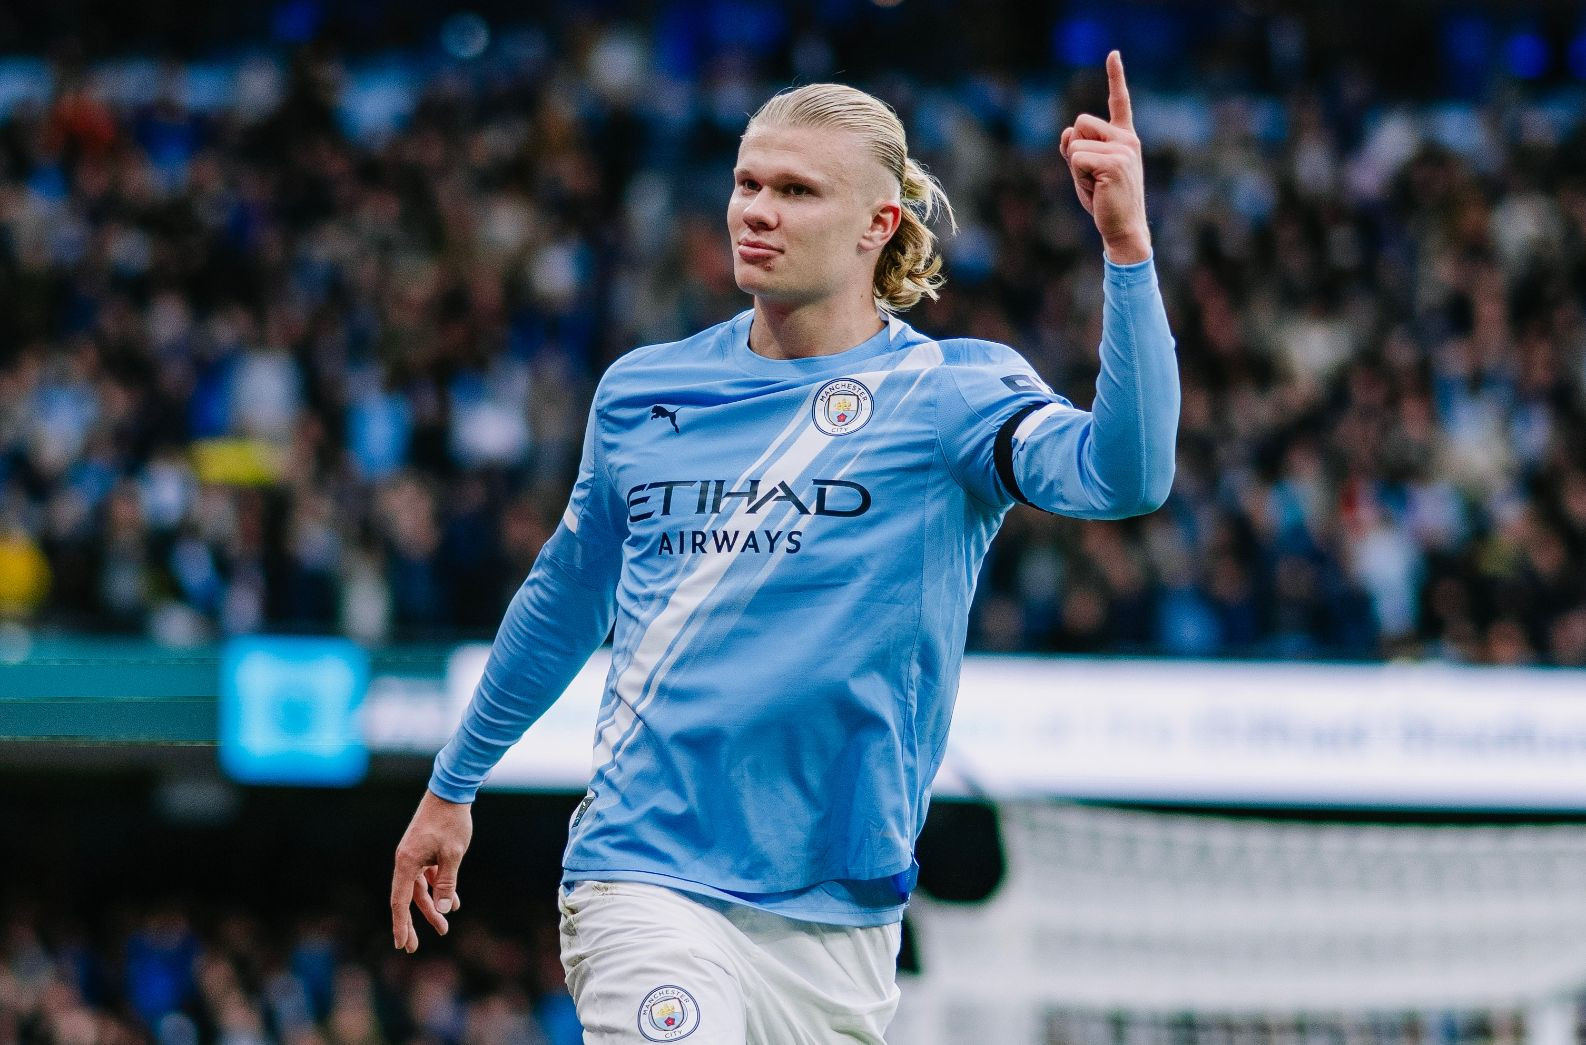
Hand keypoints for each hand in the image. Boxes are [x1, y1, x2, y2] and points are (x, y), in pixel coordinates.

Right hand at [390, 789, 472, 951]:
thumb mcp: (453, 854)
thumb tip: (443, 910)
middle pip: (406, 899)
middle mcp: (406, 861)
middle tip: (412, 948)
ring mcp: (414, 857)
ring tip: (444, 928)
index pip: (400, 901)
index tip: (402, 944)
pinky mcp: (424, 852)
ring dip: (431, 908)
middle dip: (412, 924)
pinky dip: (439, 890)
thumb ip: (446, 883)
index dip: (401, 925)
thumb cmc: (451, 822)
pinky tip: (454, 904)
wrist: (451, 792)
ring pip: (420, 890)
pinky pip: (428, 878)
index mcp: (406, 863)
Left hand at [1060, 50, 1150, 264]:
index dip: (1116, 76)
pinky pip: (1076, 158)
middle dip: (1075, 151)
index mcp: (1124, 137)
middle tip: (1093, 177)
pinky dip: (1078, 177)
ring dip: (1075, 168)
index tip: (1113, 53)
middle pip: (1079, 124)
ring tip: (1096, 185)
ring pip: (1075, 144)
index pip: (1119, 101)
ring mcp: (1123, 149)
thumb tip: (1067, 133)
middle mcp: (1126, 139)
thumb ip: (1075, 148)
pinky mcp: (1114, 162)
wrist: (1123, 227)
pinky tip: (1097, 189)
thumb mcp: (1086, 171)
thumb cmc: (1105, 201)